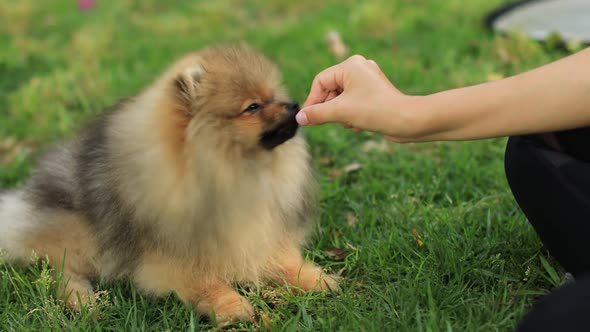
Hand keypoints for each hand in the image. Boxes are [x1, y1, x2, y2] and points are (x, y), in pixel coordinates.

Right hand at [297, 55, 421, 140]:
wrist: (407, 121)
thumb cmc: (376, 111)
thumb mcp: (341, 112)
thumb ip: (316, 114)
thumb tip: (300, 118)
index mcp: (350, 65)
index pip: (320, 81)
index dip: (313, 101)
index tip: (309, 118)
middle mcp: (359, 69)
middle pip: (330, 91)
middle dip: (331, 109)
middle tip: (332, 122)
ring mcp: (368, 81)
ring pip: (341, 99)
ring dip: (342, 115)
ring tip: (352, 122)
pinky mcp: (374, 94)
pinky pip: (352, 104)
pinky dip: (352, 115)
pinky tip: (359, 125)